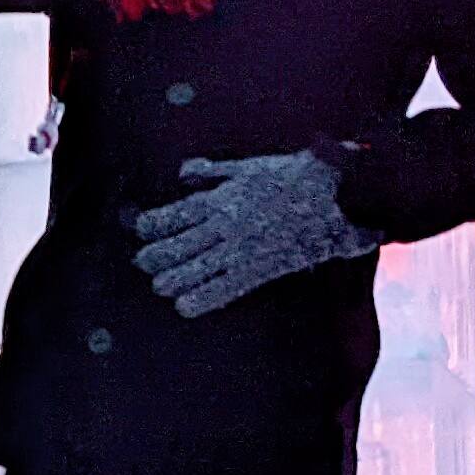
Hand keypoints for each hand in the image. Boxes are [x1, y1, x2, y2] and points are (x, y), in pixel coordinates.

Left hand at [133, 153, 379, 318]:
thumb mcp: (246, 166)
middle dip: (155, 256)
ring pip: (195, 269)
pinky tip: (184, 307)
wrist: (336, 191)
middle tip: (141, 263)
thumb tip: (182, 173)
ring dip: (172, 279)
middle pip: (178, 245)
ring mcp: (242, 249)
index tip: (138, 229)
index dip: (152, 224)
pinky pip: (225, 288)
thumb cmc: (292, 175)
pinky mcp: (262, 268)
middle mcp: (225, 225)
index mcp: (221, 198)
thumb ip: (212, 172)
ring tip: (158, 286)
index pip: (174, 215)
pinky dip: (202, 298)